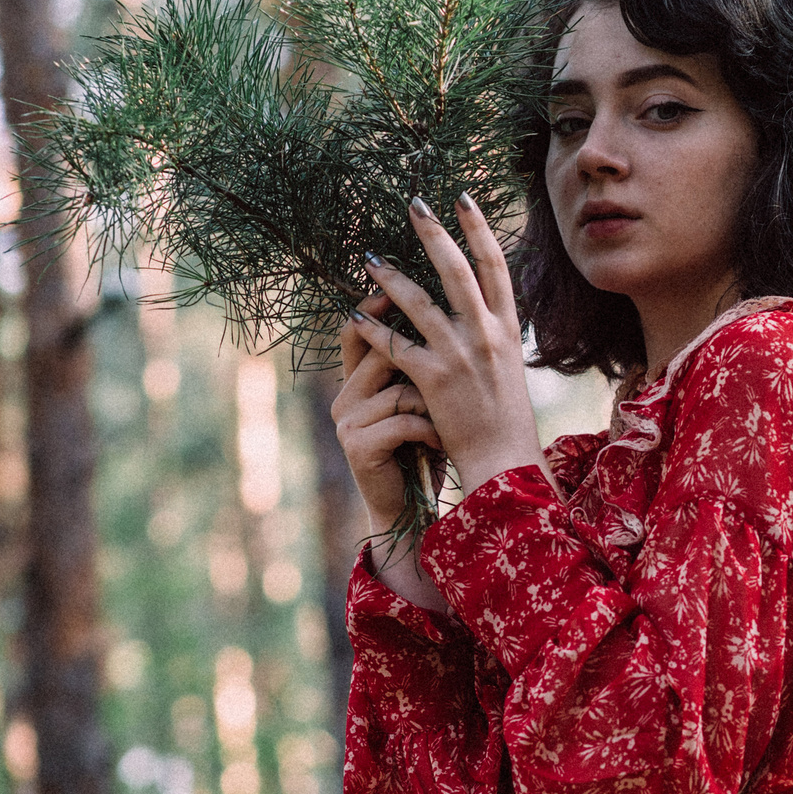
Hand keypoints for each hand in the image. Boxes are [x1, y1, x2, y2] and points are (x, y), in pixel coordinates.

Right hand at [333, 285, 453, 610]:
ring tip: (446, 424)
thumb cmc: (422, 448)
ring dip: (431, 406)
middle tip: (448, 369)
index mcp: (356, 381)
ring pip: (398, 389)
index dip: (375, 306)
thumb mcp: (421, 401)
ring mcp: (346, 422)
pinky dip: (428, 430)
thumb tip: (443, 312)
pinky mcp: (357, 446)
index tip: (405, 286)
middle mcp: (344, 397)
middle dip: (419, 360)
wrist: (410, 507)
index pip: (356, 331)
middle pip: (379, 354)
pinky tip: (438, 442)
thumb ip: (418, 363)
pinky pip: (401, 420)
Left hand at [348, 194, 545, 503]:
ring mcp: (459, 356)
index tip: (462, 198)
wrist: (504, 462)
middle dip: (434, 234)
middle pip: (457, 271)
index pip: (495, 266)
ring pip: (419, 304)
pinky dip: (373, 329)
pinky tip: (354, 315)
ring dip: (390, 277)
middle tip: (413, 203)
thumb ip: (494, 332)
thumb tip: (481, 301)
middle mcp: (486, 335)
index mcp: (507, 328)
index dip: (479, 229)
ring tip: (367, 257)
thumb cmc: (504, 418)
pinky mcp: (433, 381)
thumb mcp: (509, 367)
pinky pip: (396, 346)